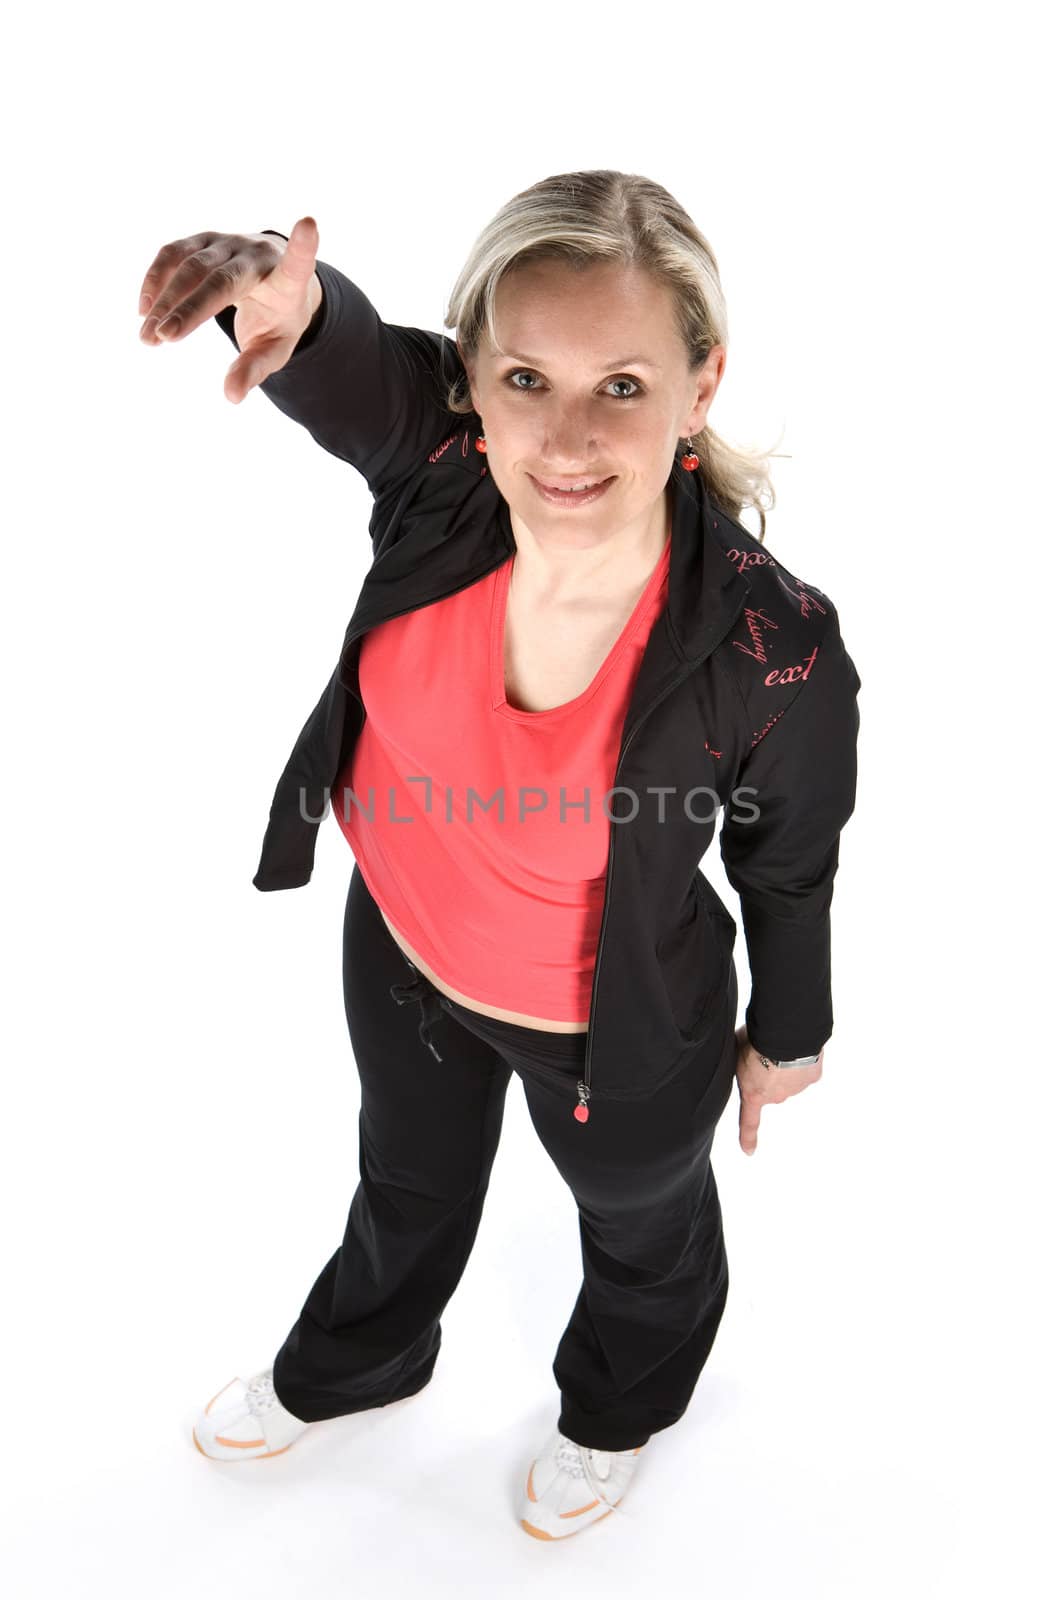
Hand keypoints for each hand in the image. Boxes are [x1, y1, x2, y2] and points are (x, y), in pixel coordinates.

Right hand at [137, 216, 322, 402]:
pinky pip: (172, 254)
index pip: (298, 263)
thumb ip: (254, 369)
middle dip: (188, 307)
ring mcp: (227, 241)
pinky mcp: (203, 239)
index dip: (305, 246)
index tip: (310, 224)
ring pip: (187, 265)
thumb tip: (231, 396)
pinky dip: (155, 280)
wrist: (270, 278)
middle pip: (217, 277)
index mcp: (286, 279)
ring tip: (147, 338)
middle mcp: (256, 253)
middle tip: (160, 339)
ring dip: (163, 300)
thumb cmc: (278, 317)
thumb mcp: (275, 348)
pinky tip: (144, 309)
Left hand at [734, 1025, 822, 1155]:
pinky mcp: (811, 1078)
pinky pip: (805, 1069)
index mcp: (753, 1094)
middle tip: (762, 1053)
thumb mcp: (736, 1052)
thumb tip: (743, 1061)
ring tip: (778, 1046)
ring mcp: (795, 1089)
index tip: (748, 1151)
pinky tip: (796, 1047)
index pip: (748, 1121)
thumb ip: (740, 1064)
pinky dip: (801, 1060)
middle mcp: (775, 1097)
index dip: (748, 1137)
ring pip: (789, 1079)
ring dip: (784, 1066)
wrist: (783, 1035)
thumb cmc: (755, 1042)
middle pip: (770, 1089)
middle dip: (767, 1074)